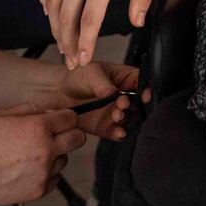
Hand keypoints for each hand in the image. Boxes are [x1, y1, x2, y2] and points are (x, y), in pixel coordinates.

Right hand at [0, 106, 86, 205]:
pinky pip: (55, 178)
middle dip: (70, 134)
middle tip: (56, 135)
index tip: (61, 119)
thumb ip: (31, 109)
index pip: (71, 118)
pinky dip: (47, 173)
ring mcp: (44, 172)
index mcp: (38, 128)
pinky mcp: (40, 190)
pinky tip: (29, 169)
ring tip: (32, 154)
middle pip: (78, 139)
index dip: (66, 117)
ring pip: (65, 159)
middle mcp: (46, 150)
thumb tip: (49, 112)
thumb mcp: (2, 114)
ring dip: (55, 155)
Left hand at [28, 60, 143, 142]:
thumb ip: (102, 83)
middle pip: (139, 103)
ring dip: (126, 118)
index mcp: (125, 78)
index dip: (146, 89)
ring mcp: (116, 112)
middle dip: (134, 105)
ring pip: (129, 119)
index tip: (143, 95)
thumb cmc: (78, 76)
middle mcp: (125, 97)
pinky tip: (118, 132)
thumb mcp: (91, 72)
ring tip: (116, 114)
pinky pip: (117, 132)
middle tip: (122, 104)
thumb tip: (112, 92)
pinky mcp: (107, 126)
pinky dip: (119, 133)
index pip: (142, 82)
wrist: (59, 92)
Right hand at [39, 0, 153, 69]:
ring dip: (55, 27)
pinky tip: (51, 14)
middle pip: (66, 16)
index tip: (83, 59)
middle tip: (71, 59)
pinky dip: (45, 2)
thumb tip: (137, 22)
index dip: (85, 43)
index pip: (89, 19)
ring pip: (53, 4)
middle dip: (67, 42)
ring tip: (62, 43)